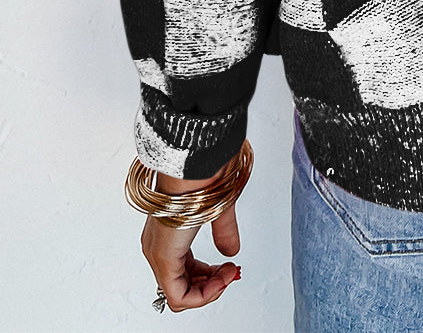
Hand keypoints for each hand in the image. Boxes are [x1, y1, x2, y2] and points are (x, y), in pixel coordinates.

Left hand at [140, 151, 243, 312]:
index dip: (210, 276)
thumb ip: (224, 232)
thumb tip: (231, 251)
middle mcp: (158, 246)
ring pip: (179, 293)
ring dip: (209, 290)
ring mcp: (158, 253)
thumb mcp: (218, 208)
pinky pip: (178, 295)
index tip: (230, 266)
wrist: (191, 161)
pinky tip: (221, 278)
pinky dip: (203, 294)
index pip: (184, 271)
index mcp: (168, 234)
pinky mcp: (162, 257)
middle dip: (211, 284)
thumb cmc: (202, 173)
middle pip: (182, 286)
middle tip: (231, 272)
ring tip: (229, 272)